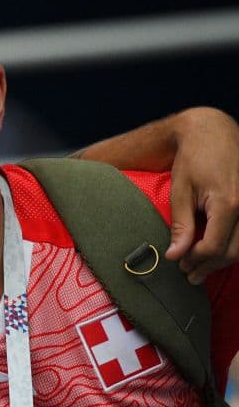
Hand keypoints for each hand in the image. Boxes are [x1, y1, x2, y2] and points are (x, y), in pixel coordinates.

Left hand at [164, 107, 238, 282]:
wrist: (214, 132)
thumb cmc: (193, 159)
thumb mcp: (180, 191)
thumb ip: (181, 225)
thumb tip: (175, 255)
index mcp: (229, 203)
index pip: (215, 246)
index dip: (195, 260)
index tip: (179, 264)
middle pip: (233, 251)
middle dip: (209, 266)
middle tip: (189, 274)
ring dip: (223, 260)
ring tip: (200, 268)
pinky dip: (233, 246)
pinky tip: (216, 252)